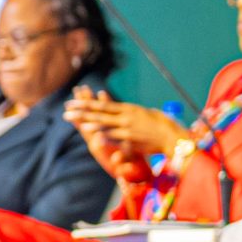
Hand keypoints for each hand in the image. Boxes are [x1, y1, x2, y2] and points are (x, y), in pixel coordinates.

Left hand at [63, 88, 187, 160]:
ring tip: (74, 120)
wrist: (174, 136)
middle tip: (66, 110)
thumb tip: (125, 112)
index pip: (103, 105)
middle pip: (100, 114)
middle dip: (82, 112)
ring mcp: (128, 129)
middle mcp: (126, 118)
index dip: (87, 103)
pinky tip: (94, 137)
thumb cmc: (163, 124)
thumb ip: (133, 114)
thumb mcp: (146, 115)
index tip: (74, 101)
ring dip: (89, 122)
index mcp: (129, 109)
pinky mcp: (132, 141)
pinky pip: (115, 139)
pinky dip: (104, 137)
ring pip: (105, 125)